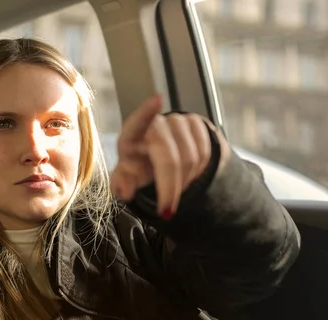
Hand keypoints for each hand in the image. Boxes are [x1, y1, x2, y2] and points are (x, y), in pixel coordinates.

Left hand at [110, 95, 212, 217]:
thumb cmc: (137, 166)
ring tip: (175, 189)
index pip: (137, 123)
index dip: (147, 112)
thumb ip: (122, 184)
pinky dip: (199, 170)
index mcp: (130, 135)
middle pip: (170, 156)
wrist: (158, 157)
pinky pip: (205, 152)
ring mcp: (177, 121)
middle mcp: (154, 124)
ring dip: (185, 181)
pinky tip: (188, 175)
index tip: (158, 100)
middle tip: (167, 210)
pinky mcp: (196, 123)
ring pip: (191, 157)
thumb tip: (126, 191)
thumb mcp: (125, 178)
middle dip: (170, 187)